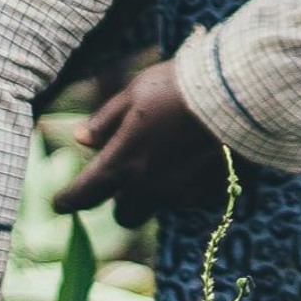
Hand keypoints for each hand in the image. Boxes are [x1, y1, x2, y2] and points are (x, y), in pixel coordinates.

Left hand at [58, 48, 240, 223]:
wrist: (239, 93)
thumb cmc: (179, 85)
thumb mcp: (134, 92)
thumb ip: (106, 121)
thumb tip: (80, 139)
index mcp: (123, 162)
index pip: (84, 195)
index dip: (67, 201)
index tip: (61, 202)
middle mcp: (149, 186)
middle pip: (125, 215)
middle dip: (122, 200)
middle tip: (130, 175)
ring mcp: (182, 193)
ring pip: (160, 207)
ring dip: (158, 192)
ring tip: (173, 158)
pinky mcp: (211, 193)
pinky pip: (192, 197)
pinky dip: (189, 184)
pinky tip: (200, 157)